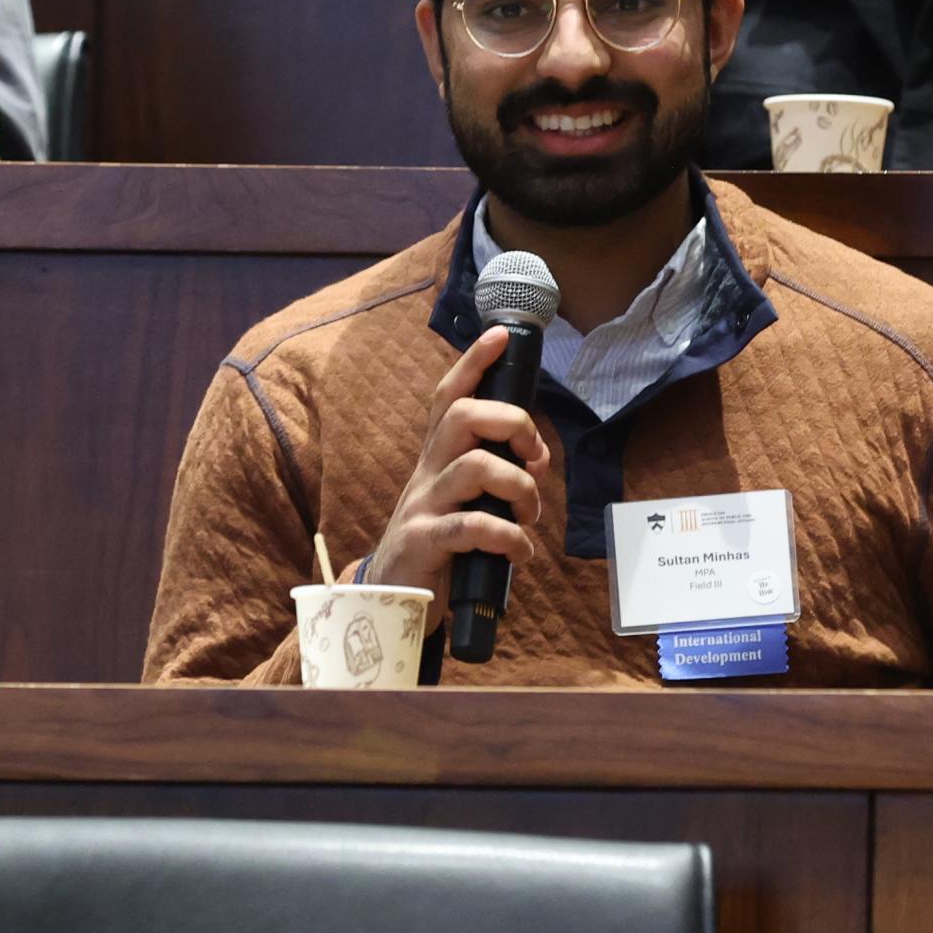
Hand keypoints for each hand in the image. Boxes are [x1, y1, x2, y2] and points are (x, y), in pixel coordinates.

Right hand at [362, 326, 548, 630]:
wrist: (393, 597)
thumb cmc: (441, 542)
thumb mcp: (468, 501)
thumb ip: (501, 474)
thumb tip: (539, 457)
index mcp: (438, 457)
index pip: (449, 396)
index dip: (474, 363)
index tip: (501, 335)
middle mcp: (428, 472)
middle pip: (463, 417)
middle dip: (512, 424)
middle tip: (534, 457)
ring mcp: (423, 505)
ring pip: (474, 467)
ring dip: (519, 487)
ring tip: (530, 516)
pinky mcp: (424, 542)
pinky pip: (472, 527)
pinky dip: (509, 538)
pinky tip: (521, 553)